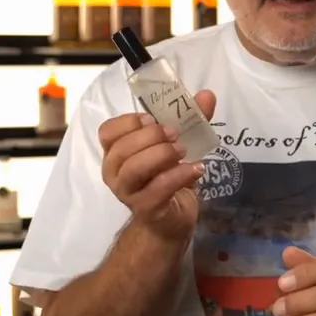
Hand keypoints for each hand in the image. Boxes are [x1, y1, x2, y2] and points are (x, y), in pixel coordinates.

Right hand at [98, 90, 216, 238]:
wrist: (170, 220)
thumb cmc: (167, 178)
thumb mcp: (178, 145)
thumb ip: (190, 119)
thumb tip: (207, 95)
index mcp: (116, 153)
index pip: (107, 131)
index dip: (128, 122)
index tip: (151, 119)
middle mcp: (115, 172)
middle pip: (122, 148)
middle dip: (151, 136)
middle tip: (176, 135)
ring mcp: (127, 192)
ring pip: (134, 168)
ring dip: (161, 154)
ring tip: (183, 150)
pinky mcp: (146, 208)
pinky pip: (159, 187)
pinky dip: (180, 174)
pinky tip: (197, 169)